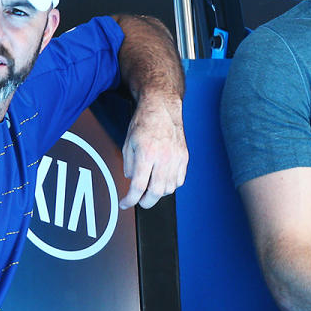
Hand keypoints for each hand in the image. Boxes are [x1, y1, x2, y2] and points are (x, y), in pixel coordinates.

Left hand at [119, 93, 187, 208]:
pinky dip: (170, 185)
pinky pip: (179, 180)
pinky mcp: (184, 157)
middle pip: (156, 192)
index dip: (130, 200)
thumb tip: (132, 180)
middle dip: (146, 202)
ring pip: (169, 189)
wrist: (162, 107)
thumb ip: (129, 165)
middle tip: (140, 201)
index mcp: (147, 154)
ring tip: (151, 188)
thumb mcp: (128, 143)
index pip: (138, 186)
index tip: (125, 203)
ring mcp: (176, 158)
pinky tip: (163, 180)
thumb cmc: (145, 121)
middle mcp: (163, 158)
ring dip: (159, 193)